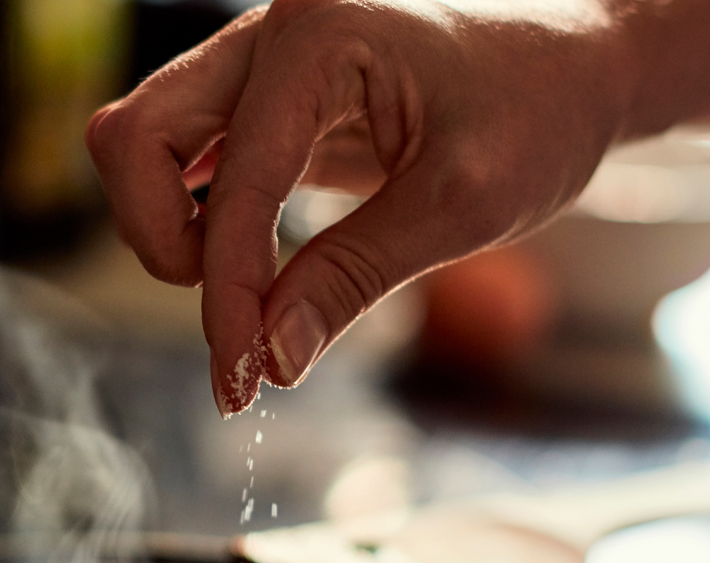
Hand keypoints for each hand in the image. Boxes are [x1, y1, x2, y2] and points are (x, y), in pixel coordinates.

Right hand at [85, 0, 640, 411]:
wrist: (575, 71)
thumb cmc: (538, 112)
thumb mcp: (464, 205)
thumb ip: (356, 276)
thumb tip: (269, 358)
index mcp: (322, 34)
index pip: (235, 179)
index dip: (228, 291)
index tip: (243, 381)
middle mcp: (272, 34)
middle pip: (134, 135)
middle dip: (161, 241)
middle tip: (234, 318)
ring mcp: (259, 63)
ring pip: (141, 143)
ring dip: (169, 231)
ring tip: (250, 294)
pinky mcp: (264, 103)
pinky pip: (183, 157)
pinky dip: (198, 221)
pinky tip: (250, 273)